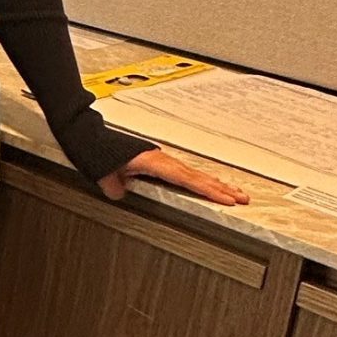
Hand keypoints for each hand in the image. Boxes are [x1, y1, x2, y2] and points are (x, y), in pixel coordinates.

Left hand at [98, 146, 249, 205]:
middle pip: (198, 176)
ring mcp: (163, 160)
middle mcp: (163, 160)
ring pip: (196, 174)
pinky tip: (213, 185)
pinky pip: (187, 172)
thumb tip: (120, 195)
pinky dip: (203, 179)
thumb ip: (114, 186)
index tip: (226, 199)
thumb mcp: (104, 172)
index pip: (186, 179)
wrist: (92, 137)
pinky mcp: (161, 162)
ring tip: (238, 193)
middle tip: (244, 199)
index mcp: (153, 163)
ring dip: (217, 184)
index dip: (207, 190)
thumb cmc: (100, 152)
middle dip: (222, 188)